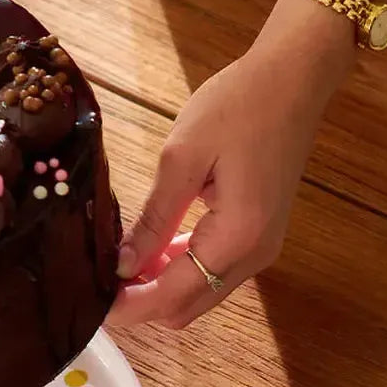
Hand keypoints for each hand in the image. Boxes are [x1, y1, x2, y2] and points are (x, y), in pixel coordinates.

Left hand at [108, 39, 333, 328]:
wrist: (293, 79)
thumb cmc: (238, 105)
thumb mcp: (182, 158)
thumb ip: (153, 218)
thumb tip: (122, 265)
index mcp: (237, 237)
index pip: (172, 295)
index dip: (130, 306)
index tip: (92, 304)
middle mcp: (254, 256)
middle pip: (187, 307)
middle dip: (141, 303)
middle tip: (98, 280)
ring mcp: (261, 249)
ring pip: (199, 293)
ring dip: (159, 286)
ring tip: (119, 260)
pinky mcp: (259, 236)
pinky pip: (213, 271)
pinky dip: (180, 269)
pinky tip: (152, 246)